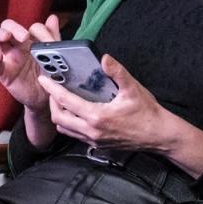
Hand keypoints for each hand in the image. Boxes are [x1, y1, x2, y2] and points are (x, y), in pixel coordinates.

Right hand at [0, 15, 60, 111]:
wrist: (47, 97)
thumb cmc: (49, 74)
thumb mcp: (54, 56)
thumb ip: (52, 38)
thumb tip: (52, 17)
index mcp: (30, 41)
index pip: (27, 26)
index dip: (34, 29)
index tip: (43, 37)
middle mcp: (17, 46)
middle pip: (7, 27)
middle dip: (14, 27)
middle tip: (25, 36)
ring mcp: (9, 58)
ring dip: (0, 34)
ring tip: (7, 36)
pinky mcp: (5, 73)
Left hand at [37, 54, 202, 175]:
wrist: (159, 136)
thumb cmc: (147, 113)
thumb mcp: (133, 89)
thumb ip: (117, 72)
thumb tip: (104, 58)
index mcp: (97, 116)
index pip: (67, 102)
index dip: (53, 90)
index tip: (44, 80)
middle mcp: (91, 131)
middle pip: (59, 118)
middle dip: (52, 102)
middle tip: (52, 88)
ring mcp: (94, 140)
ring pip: (65, 129)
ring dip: (59, 114)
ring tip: (62, 99)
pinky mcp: (98, 145)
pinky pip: (75, 135)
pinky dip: (70, 123)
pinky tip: (76, 112)